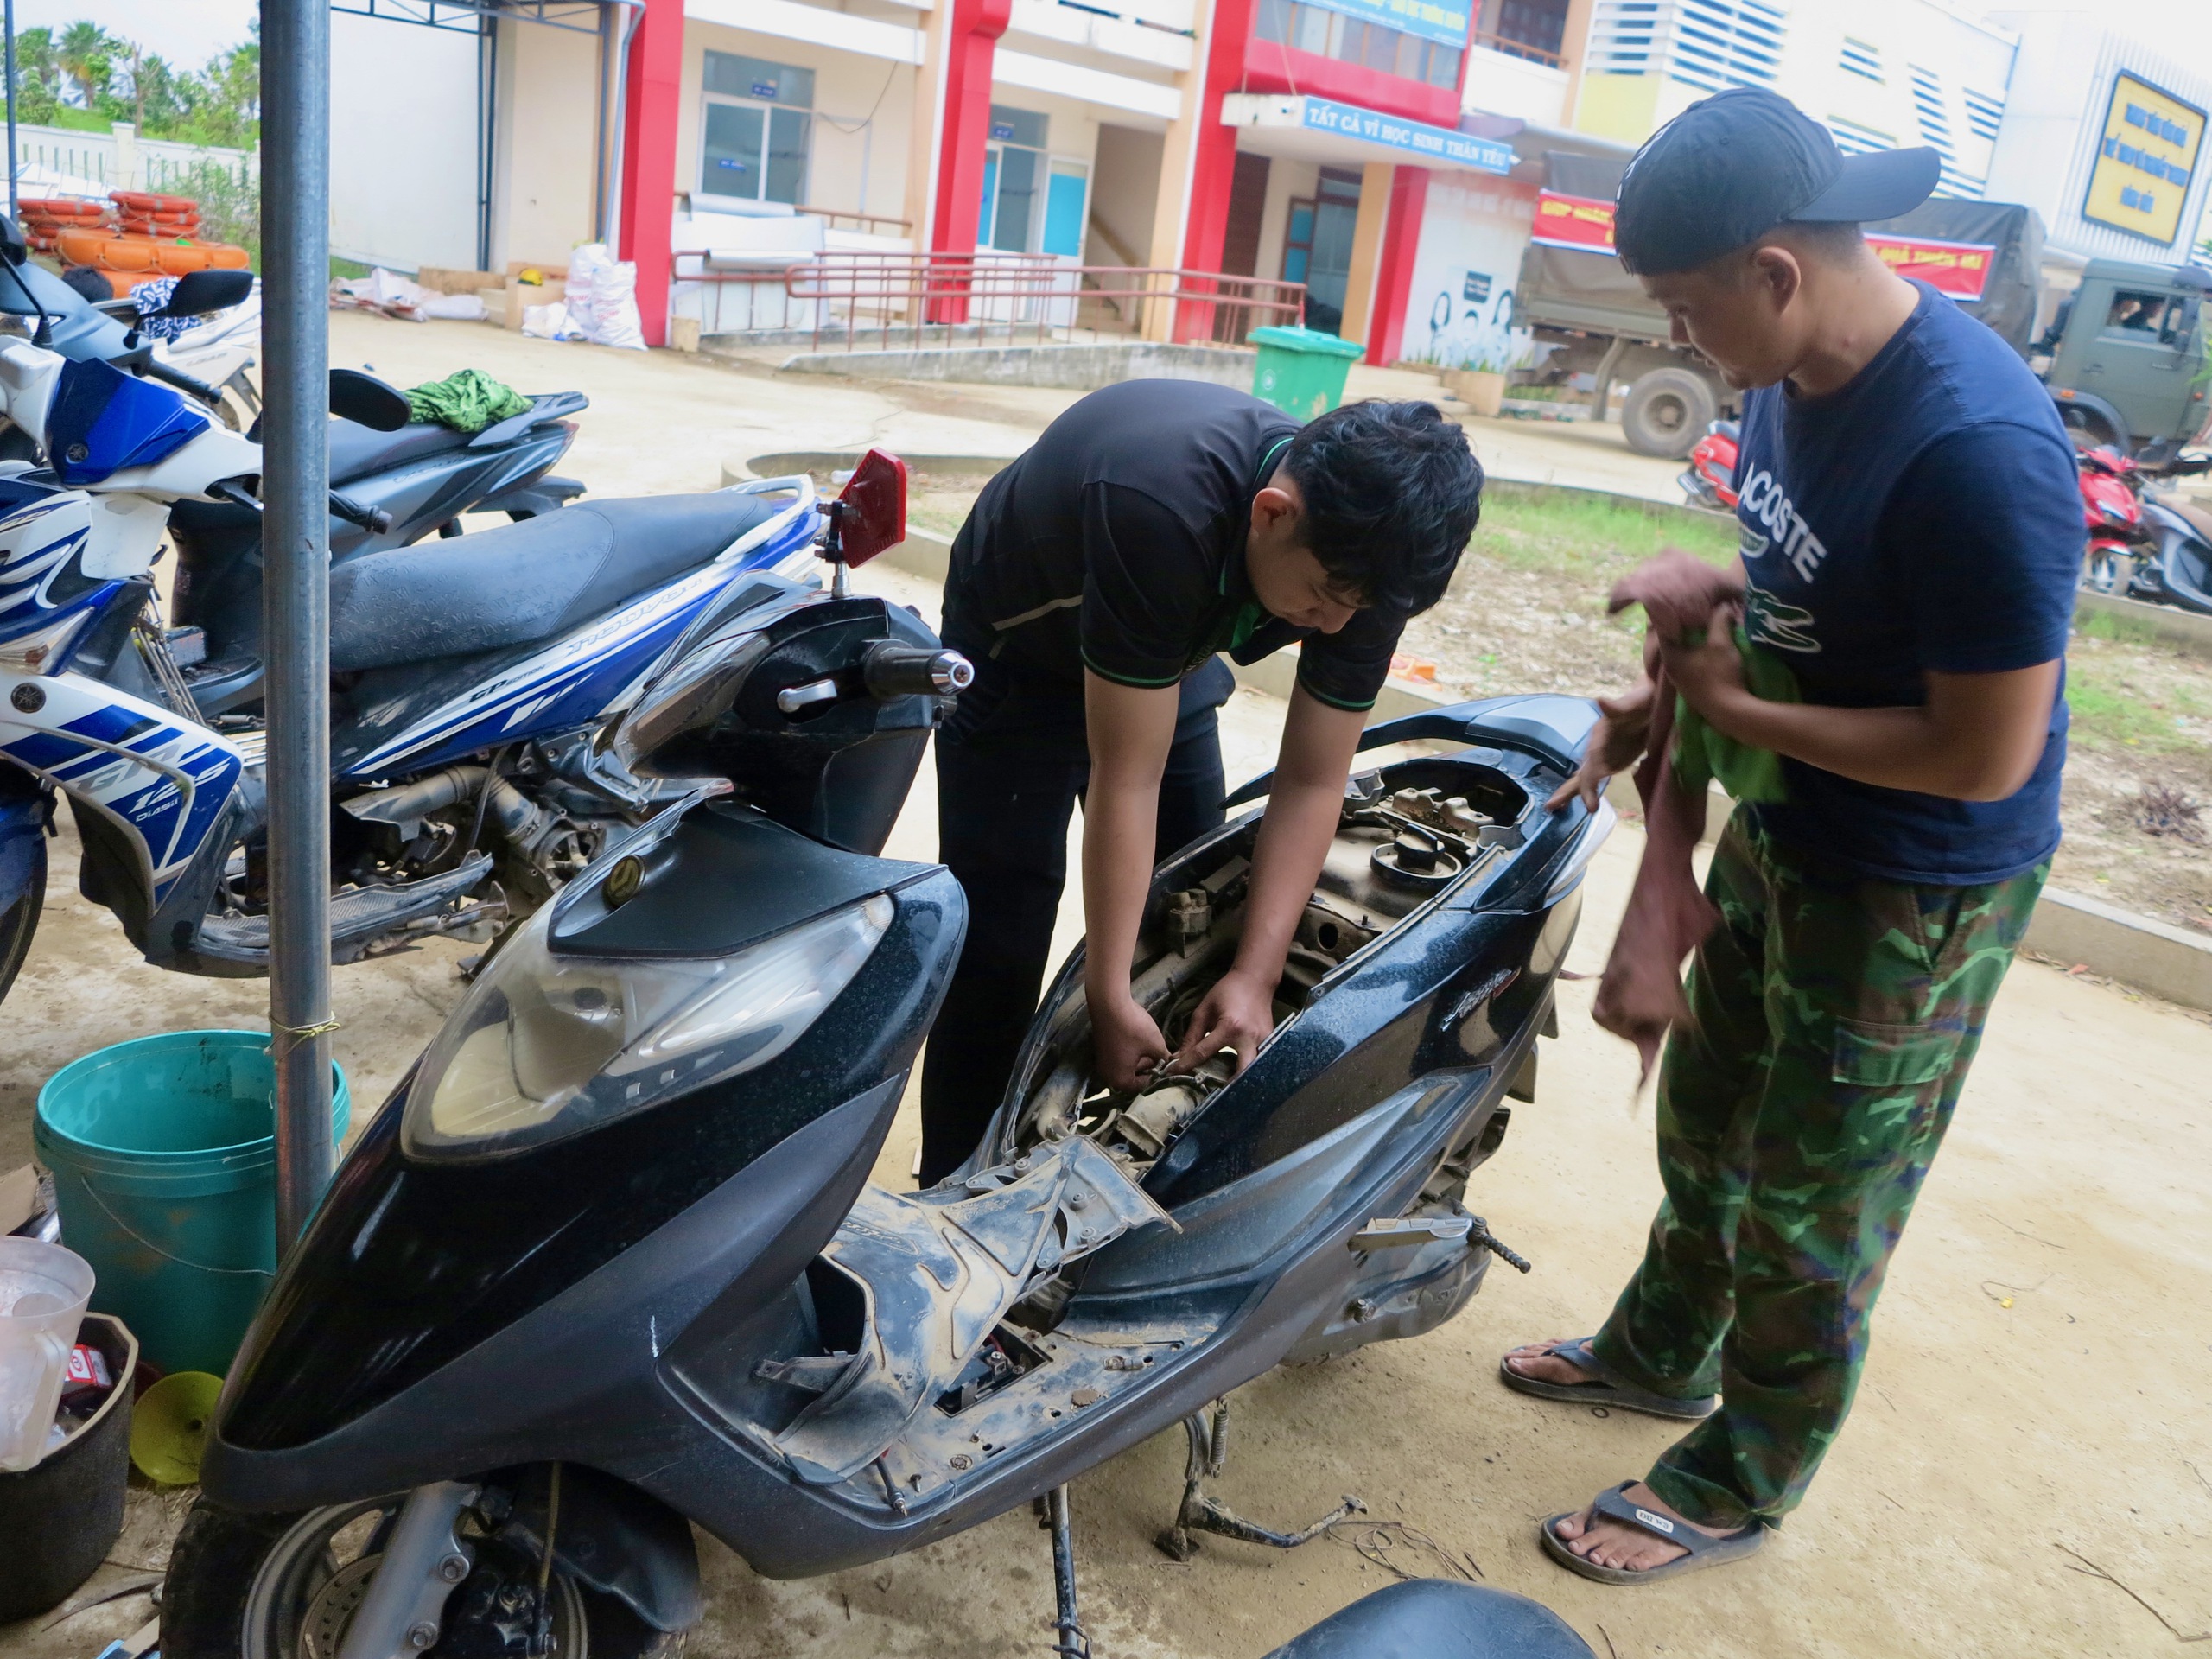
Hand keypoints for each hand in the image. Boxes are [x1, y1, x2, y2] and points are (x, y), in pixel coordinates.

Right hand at [1090, 989, 1168, 1091]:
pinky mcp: (1101, 1050)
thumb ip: (1163, 1058)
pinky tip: (1139, 1040)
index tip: (1167, 1068)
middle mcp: (1108, 1076)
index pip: (1144, 1087)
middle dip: (1148, 1068)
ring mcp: (1102, 1063)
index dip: (1158, 1077)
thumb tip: (1169, 1063)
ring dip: (1140, 1059)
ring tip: (1151, 1046)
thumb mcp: (1155, 1044)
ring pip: (1126, 1067)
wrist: (1109, 1003)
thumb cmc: (1133, 1028)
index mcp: (1120, 1080)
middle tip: (1160, 1056)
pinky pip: (1119, 1058)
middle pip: (1133, 1078)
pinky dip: (1130, 1053)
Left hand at [1167, 968, 1277, 1077]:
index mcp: (1229, 1027)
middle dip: (1227, 1085)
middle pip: (1240, 1072)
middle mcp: (1249, 1037)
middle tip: (1211, 1093)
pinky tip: (1237, 1074)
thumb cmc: (1227, 992)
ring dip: (1240, 1080)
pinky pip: (1259, 1062)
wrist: (1255, 981)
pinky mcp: (1270, 1042)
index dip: (1186, 1064)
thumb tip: (1179, 1057)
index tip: (1173, 1073)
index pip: (1204, 1052)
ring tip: (1224, 1087)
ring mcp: (1263, 1041)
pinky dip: (1248, 1070)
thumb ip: (1192, 1036)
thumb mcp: (1204, 1010)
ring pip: (1253, 1070)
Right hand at [1548, 676, 1657, 812]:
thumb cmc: (1643, 700)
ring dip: (1573, 792)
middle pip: (1581, 773)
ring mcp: (1604, 755)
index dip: (1589, 786)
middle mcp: (1597, 748)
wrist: (1649, 700)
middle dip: (1567, 790)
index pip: (1590, 767)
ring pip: (1586, 776)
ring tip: (1553, 807)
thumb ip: (1617, 706)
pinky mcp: (1614, 759)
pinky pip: (1598, 777)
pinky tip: (1586, 801)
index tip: (1590, 807)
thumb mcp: (1633, 702)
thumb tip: (1599, 700)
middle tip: (1550, 807)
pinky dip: (1590, 790)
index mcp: (1599, 737)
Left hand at [1658, 600, 1746, 720]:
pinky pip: (1694, 668)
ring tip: (1709, 630)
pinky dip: (1700, 658)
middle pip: (1676, 643)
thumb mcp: (1720, 642)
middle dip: (1688, 629)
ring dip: (1695, 644)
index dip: (1674, 616)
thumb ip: (1719, 620)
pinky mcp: (1694, 692)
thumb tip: (1722, 606)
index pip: (1665, 630)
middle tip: (1699, 614)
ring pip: (1686, 656)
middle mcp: (1671, 671)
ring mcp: (1681, 684)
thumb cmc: (1721, 674)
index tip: (1684, 605)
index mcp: (1670, 658)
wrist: (1732, 711)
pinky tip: (1713, 653)